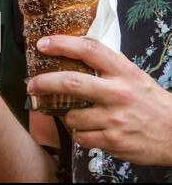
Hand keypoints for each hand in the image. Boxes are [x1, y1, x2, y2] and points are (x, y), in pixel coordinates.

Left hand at [28, 35, 171, 165]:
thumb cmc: (151, 102)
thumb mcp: (134, 76)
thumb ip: (108, 66)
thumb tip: (77, 51)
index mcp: (124, 72)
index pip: (89, 50)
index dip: (62, 44)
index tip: (43, 44)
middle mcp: (118, 93)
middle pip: (71, 83)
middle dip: (44, 83)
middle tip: (32, 85)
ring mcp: (114, 119)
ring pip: (71, 116)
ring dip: (68, 115)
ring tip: (81, 114)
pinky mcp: (112, 140)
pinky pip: (80, 136)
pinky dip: (80, 133)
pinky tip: (92, 129)